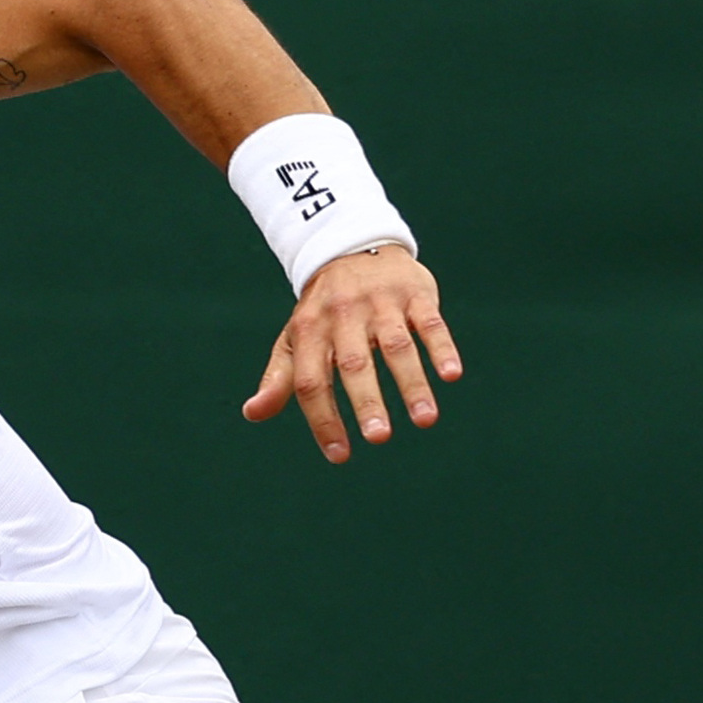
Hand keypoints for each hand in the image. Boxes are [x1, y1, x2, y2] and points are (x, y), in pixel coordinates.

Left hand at [243, 243, 459, 463]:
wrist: (353, 247)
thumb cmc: (323, 310)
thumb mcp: (295, 338)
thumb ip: (280, 378)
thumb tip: (252, 414)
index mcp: (310, 331)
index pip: (312, 381)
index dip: (323, 419)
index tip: (340, 455)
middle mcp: (343, 316)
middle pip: (354, 364)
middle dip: (366, 402)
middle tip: (378, 438)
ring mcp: (380, 303)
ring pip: (397, 346)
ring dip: (412, 384)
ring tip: (425, 420)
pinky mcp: (414, 293)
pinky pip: (429, 322)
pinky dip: (441, 347)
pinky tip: (450, 375)